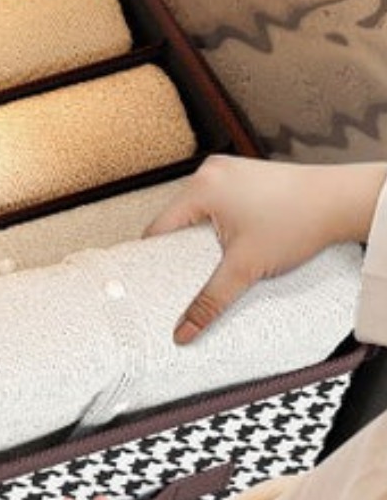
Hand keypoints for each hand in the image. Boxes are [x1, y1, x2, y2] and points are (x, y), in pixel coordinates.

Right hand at [146, 156, 386, 343]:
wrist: (344, 201)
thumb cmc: (300, 222)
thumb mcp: (246, 268)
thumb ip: (210, 301)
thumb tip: (184, 330)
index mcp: (200, 187)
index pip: (157, 230)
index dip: (155, 261)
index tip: (158, 282)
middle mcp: (209, 172)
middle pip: (176, 221)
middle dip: (181, 250)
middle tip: (191, 275)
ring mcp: (227, 170)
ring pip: (197, 213)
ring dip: (203, 237)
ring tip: (217, 258)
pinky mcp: (244, 175)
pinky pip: (217, 203)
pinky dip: (220, 223)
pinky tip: (235, 240)